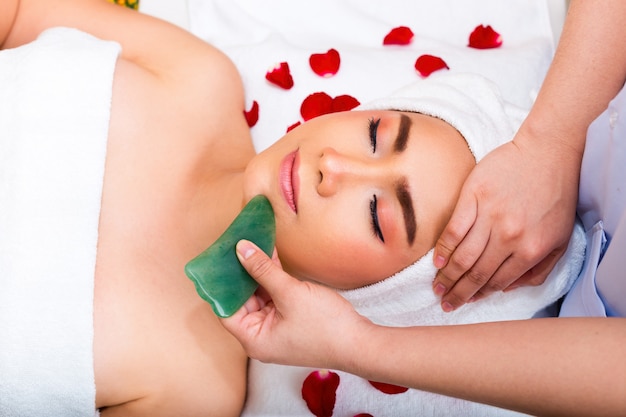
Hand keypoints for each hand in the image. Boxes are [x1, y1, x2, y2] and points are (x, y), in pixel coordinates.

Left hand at [221, 240, 370, 369]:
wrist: (359, 342)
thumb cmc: (325, 326)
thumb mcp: (290, 293)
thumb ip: (263, 270)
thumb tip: (240, 249)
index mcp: (253, 338)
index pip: (225, 309)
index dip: (221, 284)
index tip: (219, 259)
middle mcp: (260, 336)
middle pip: (242, 300)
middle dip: (241, 273)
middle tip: (235, 244)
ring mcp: (276, 328)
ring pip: (259, 295)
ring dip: (257, 272)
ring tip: (251, 243)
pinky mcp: (290, 319)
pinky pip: (274, 296)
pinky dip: (272, 278)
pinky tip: (269, 254)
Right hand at [432, 131, 580, 311]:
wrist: (549, 153)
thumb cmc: (556, 195)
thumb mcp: (560, 239)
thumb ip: (538, 269)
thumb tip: (508, 288)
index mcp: (530, 249)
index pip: (497, 281)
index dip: (478, 295)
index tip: (465, 302)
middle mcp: (509, 237)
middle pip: (476, 273)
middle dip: (458, 292)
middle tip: (445, 302)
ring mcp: (489, 216)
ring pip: (462, 256)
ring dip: (447, 276)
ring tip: (437, 287)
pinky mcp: (474, 197)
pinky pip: (454, 230)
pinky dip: (444, 249)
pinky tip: (437, 261)